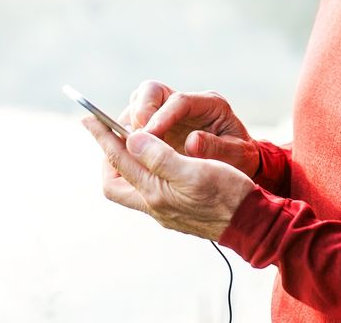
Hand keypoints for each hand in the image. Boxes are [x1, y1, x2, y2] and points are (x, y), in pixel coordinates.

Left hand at [83, 117, 254, 240]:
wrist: (253, 224)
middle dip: (109, 157)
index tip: (88, 116)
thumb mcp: (195, 170)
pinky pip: (149, 189)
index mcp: (156, 193)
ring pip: (132, 186)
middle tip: (113, 134)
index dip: (102, 136)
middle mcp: (155, 205)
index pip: (119, 160)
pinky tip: (158, 160)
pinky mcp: (177, 211)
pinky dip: (146, 171)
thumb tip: (131, 139)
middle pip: (115, 182)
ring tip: (135, 142)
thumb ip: (160, 156)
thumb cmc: (229, 195)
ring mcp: (165, 210)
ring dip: (128, 164)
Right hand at [123, 80, 259, 177]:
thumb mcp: (238, 155)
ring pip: (138, 102)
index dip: (161, 116)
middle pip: (152, 91)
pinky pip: (134, 121)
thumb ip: (218, 149)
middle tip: (134, 138)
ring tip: (130, 148)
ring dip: (130, 123)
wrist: (239, 163)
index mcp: (210, 104)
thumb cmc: (240, 158)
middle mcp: (186, 102)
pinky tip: (129, 154)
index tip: (149, 135)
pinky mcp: (157, 123)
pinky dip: (128, 135)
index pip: (179, 101)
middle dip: (140, 111)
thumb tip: (192, 142)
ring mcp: (169, 111)